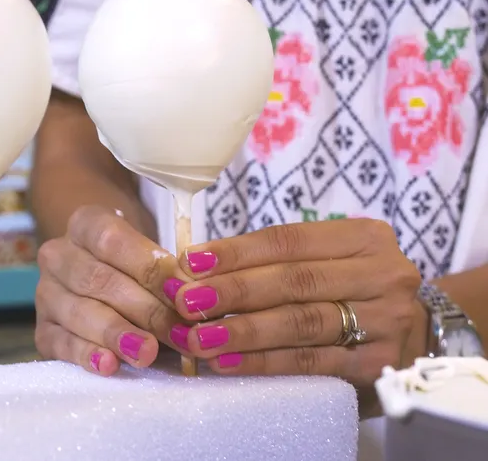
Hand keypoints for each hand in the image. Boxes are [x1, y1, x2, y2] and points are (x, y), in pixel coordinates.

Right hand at [34, 205, 191, 374]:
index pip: (112, 240)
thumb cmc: (137, 267)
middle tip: (178, 333)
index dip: (150, 267)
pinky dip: (87, 355)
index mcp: (84, 224)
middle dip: (144, 309)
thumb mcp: (153, 257)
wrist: (105, 281)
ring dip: (117, 334)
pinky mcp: (43, 331)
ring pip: (80, 312)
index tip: (183, 293)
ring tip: (147, 352)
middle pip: (99, 280)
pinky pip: (62, 344)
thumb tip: (191, 298)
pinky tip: (109, 365)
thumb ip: (168, 275)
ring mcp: (46, 294)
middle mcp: (58, 255)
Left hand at [167, 218, 425, 385]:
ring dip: (242, 331)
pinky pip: (311, 361)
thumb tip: (196, 268)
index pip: (288, 241)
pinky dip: (264, 362)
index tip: (190, 262)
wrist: (417, 336)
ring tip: (198, 337)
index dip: (236, 252)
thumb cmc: (351, 291)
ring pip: (301, 322)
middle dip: (232, 291)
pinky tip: (228, 362)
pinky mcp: (378, 364)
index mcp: (364, 237)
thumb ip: (274, 261)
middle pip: (294, 281)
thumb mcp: (326, 262)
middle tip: (185, 301)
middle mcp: (383, 274)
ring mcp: (386, 320)